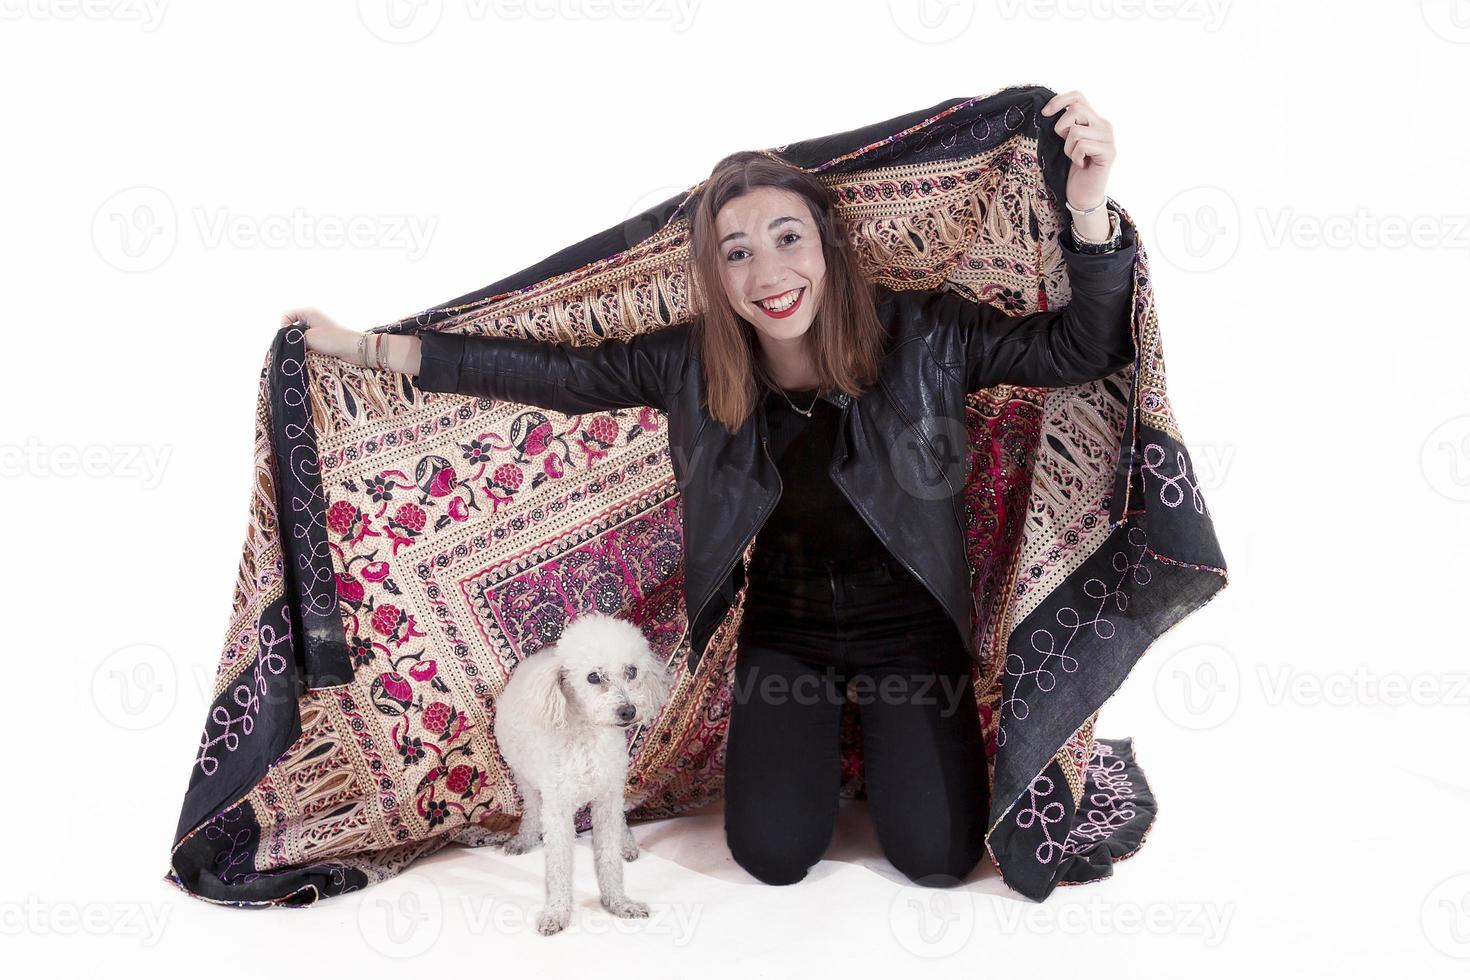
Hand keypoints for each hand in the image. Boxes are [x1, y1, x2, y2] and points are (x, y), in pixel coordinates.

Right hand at [281, 307, 361, 363]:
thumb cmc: (332, 340)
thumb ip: (293, 338)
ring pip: (300, 336)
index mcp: (308, 312)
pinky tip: (310, 354)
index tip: (290, 337)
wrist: (354, 349)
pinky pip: (308, 342)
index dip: (284, 327)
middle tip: (297, 346)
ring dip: (300, 344)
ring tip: (305, 351)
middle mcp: (312, 318)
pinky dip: (307, 347)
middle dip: (292, 337)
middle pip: (292, 327)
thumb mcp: (308, 337)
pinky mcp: (322, 338)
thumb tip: (287, 341)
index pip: (286, 316)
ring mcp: (317, 328)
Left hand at [1040, 90, 1116, 213]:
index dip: (1059, 100)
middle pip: (1075, 109)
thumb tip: (1047, 110)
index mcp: (1093, 119)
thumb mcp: (1065, 142)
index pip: (1078, 96)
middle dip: (1062, 129)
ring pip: (1076, 130)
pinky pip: (1082, 145)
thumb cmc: (1070, 169)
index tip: (1044, 113)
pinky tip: (1081, 165)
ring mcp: (1109, 138)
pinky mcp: (1109, 152)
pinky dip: (1076, 156)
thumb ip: (1065, 124)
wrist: (1082, 195)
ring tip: (1075, 158)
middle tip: (1066, 146)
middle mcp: (1104, 125)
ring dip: (1068, 148)